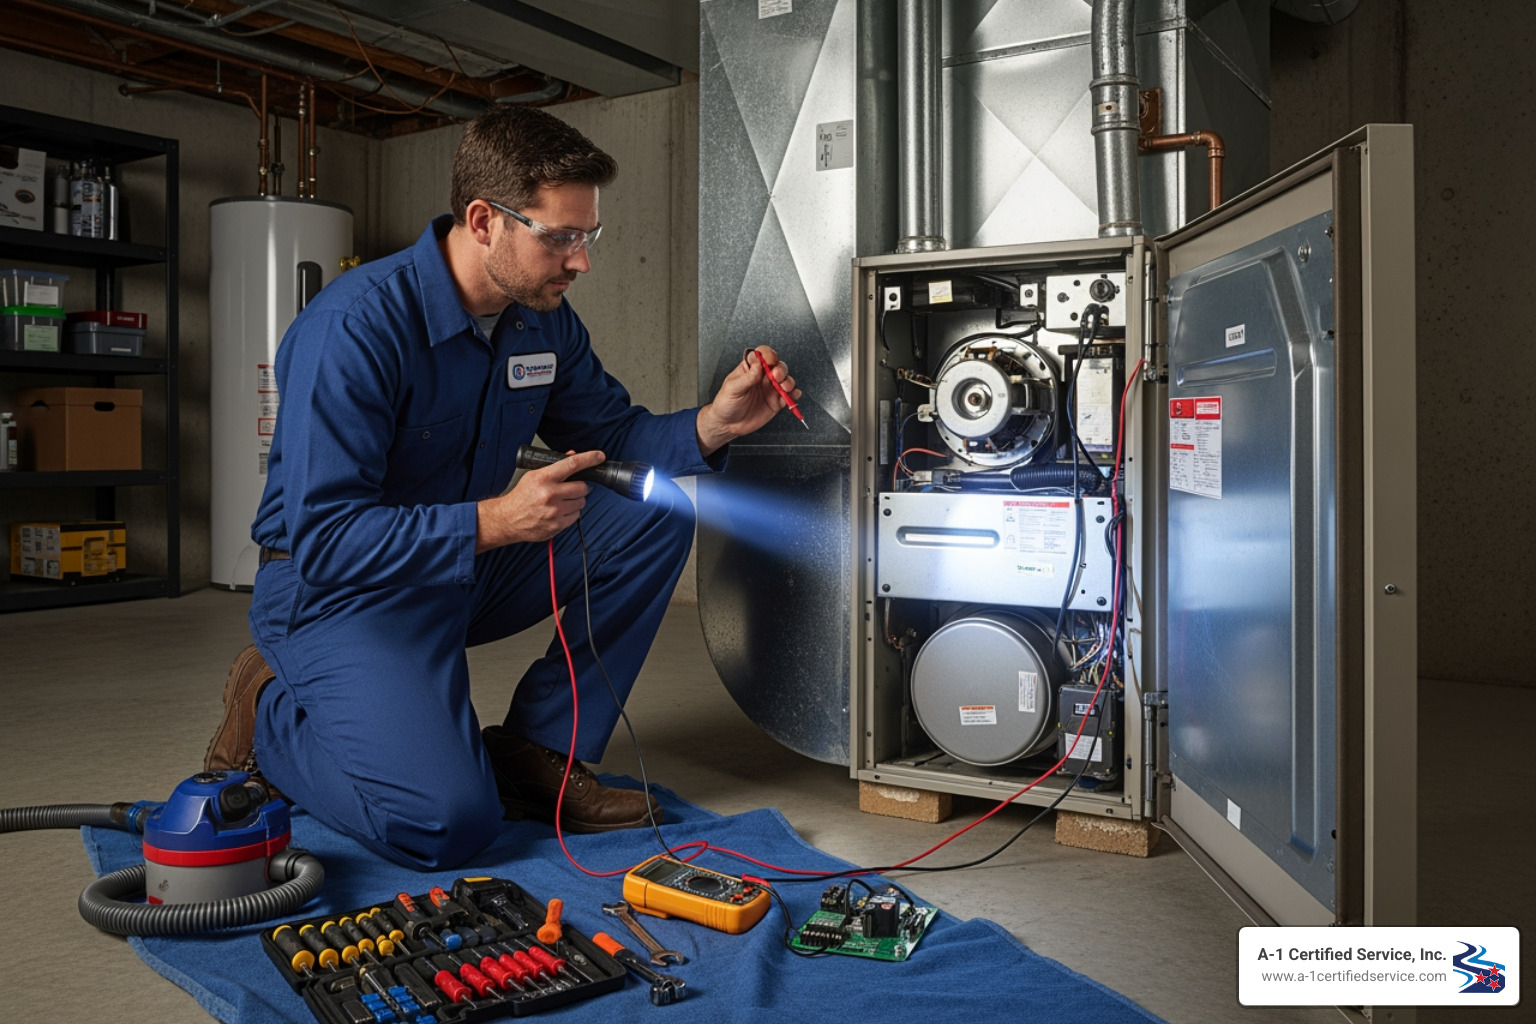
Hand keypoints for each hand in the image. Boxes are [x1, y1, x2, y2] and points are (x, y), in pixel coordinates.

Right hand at [475, 450, 601, 551]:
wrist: (508, 519)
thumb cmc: (521, 496)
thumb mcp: (534, 475)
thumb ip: (555, 466)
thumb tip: (573, 455)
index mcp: (544, 478)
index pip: (572, 464)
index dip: (589, 459)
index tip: (599, 456)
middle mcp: (550, 494)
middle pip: (582, 487)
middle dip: (581, 486)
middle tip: (573, 488)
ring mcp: (554, 512)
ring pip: (581, 502)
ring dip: (576, 500)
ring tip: (563, 500)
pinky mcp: (557, 525)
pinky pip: (576, 516)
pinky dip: (571, 513)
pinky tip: (560, 511)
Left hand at [696, 345, 800, 455]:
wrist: (728, 425)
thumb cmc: (726, 404)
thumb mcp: (732, 388)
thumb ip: (747, 377)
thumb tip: (758, 363)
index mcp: (750, 369)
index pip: (762, 355)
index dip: (768, 355)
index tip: (769, 361)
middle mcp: (762, 377)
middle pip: (777, 366)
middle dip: (780, 370)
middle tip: (776, 377)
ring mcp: (770, 389)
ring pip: (785, 379)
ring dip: (788, 381)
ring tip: (784, 387)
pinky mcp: (775, 402)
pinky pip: (789, 396)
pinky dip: (794, 394)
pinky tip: (793, 395)